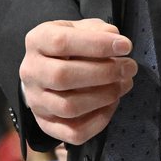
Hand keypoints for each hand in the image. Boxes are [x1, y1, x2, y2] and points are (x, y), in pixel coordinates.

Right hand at [20, 19, 135, 144]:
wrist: (45, 70)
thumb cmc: (67, 47)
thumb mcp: (79, 28)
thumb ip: (97, 30)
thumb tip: (115, 40)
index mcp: (37, 41)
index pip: (61, 42)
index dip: (96, 45)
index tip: (125, 47)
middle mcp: (31, 71)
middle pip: (63, 76)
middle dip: (104, 73)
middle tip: (129, 68)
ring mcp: (36, 101)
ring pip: (69, 107)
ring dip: (103, 97)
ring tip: (123, 84)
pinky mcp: (45, 124)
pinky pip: (73, 133)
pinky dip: (98, 121)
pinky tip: (112, 104)